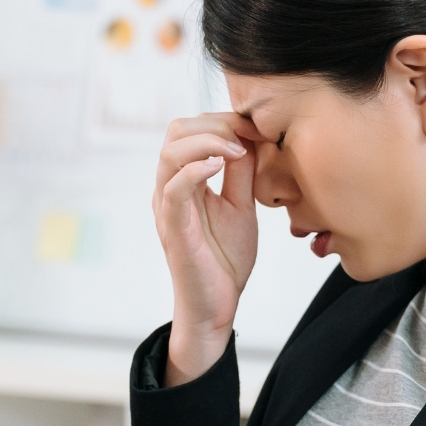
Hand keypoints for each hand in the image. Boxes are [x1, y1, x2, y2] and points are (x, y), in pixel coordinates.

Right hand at [153, 113, 262, 384]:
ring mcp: (168, 206)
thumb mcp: (242, 206)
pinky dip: (196, 167)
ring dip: (209, 141)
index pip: (192, 129)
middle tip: (249, 135)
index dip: (225, 120)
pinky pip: (174, 187)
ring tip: (238, 151)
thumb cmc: (224, 260)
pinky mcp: (173, 226)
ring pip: (172, 152)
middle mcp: (169, 188)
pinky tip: (221, 165)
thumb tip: (249, 137)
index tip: (258, 127)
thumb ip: (242, 173)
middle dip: (216, 124)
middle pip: (176, 131)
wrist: (216, 305)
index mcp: (184, 181)